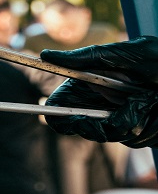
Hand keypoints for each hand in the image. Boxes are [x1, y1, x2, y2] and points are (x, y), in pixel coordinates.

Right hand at [41, 36, 157, 146]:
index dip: (59, 117)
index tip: (74, 119)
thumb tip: (47, 56)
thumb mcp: (123, 54)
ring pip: (115, 135)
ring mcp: (119, 119)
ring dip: (137, 118)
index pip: (58, 108)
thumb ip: (86, 57)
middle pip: (86, 128)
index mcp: (87, 84)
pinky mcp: (140, 131)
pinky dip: (152, 126)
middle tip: (126, 108)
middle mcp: (100, 103)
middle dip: (106, 122)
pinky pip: (138, 139)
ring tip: (152, 99)